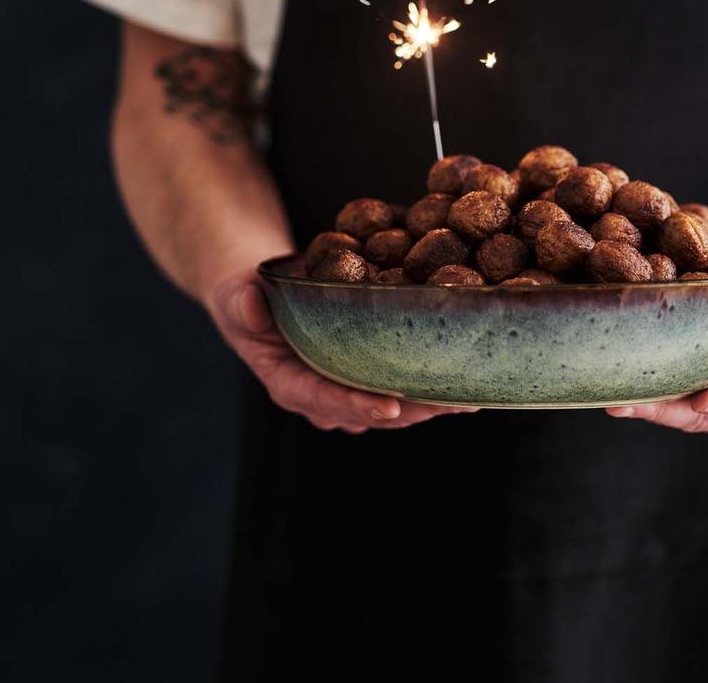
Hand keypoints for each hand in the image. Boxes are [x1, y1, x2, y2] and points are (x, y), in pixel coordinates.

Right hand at [208, 268, 479, 432]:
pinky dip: (433, 389)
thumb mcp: (236, 295)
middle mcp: (322, 398)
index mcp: (289, 384)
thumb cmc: (247, 298)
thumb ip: (242, 302)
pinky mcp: (367, 382)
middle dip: (414, 410)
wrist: (262, 302)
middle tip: (453, 401)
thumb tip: (249, 303)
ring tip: (472, 395)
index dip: (356, 405)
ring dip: (433, 405)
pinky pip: (403, 392)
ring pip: (395, 409)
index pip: (324, 400)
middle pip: (371, 412)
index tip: (389, 406)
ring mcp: (347, 394)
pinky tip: (467, 381)